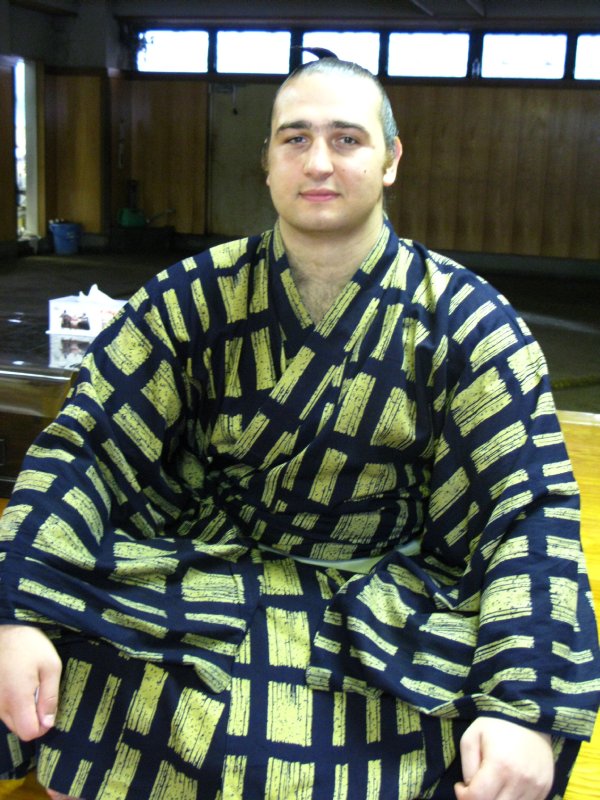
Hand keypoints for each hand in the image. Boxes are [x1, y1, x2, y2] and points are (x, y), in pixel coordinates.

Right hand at [0, 624, 61, 740]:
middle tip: (38, 692)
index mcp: (16, 699)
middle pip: (18, 729)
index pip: (28, 732)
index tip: (47, 709)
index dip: (42, 726)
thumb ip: (50, 697)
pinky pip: (1, 709)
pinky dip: (11, 702)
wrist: (4, 630)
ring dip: (21, 709)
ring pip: (9, 720)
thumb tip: (48, 723)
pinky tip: (16, 683)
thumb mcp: (50, 666)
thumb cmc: (29, 645)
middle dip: (32, 717)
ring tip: (26, 684)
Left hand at [454, 716, 553, 799]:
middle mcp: (519, 781)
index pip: (477, 798)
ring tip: (492, 787)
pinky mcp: (545, 789)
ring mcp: (535, 787)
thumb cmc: (496, 724)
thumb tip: (469, 789)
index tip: (461, 786)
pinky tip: (506, 788)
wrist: (530, 717)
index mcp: (499, 766)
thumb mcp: (472, 737)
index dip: (464, 796)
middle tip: (477, 788)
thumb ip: (467, 767)